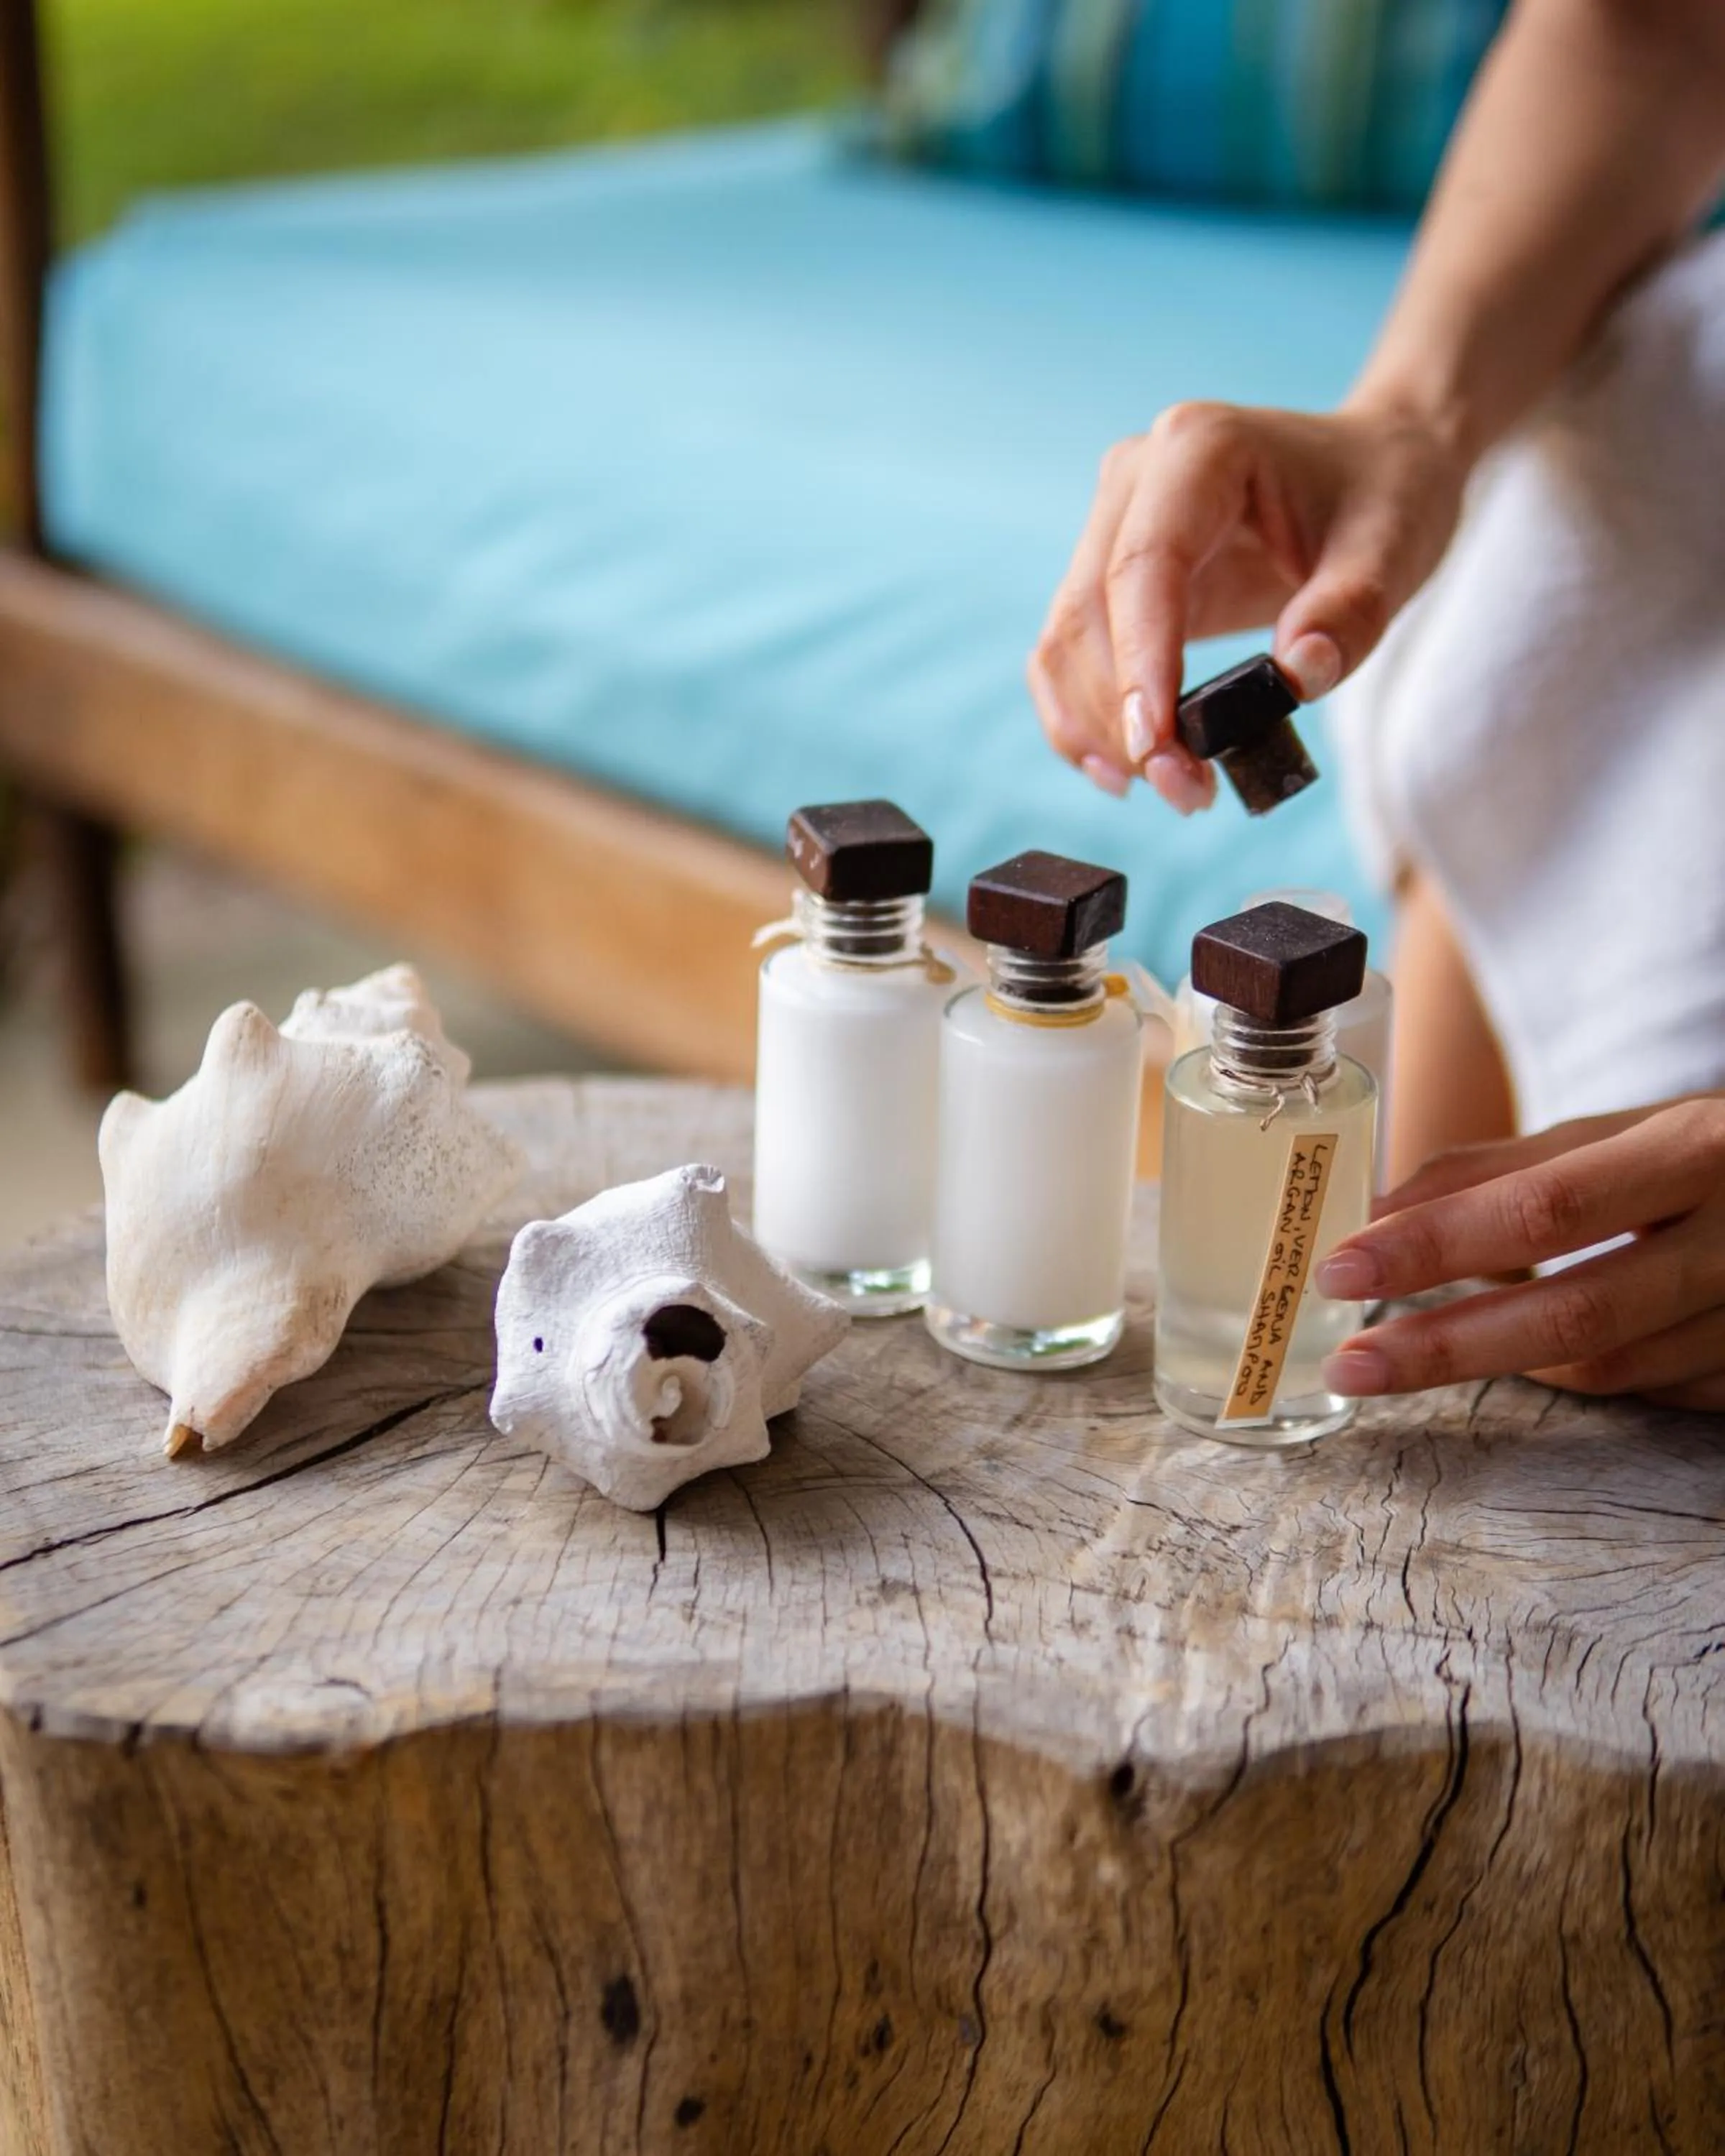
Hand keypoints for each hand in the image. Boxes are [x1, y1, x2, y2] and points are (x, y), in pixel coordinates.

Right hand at [1028, 399, 1465, 809]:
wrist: (1370, 467)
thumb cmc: (1384, 495)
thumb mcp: (1396, 546)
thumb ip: (1353, 611)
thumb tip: (1298, 675)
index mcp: (1201, 448)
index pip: (1144, 566)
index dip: (1140, 663)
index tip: (1158, 746)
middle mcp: (1136, 477)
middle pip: (1089, 611)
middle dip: (1124, 716)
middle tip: (1186, 792)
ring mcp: (1112, 523)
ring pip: (1064, 641)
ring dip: (1098, 728)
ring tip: (1169, 788)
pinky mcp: (1108, 572)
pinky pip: (1068, 653)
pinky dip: (1084, 717)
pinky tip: (1125, 768)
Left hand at [1314, 1098, 1724, 1411]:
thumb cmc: (1720, 1153)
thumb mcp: (1628, 1132)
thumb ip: (1506, 1170)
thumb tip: (1380, 1209)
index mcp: (1698, 1151)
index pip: (1544, 1210)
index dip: (1437, 1246)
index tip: (1342, 1270)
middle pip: (1572, 1316)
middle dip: (1445, 1347)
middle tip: (1351, 1365)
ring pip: (1609, 1368)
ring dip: (1508, 1360)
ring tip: (1433, 1343)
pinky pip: (1652, 1391)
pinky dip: (1586, 1372)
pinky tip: (1544, 1349)